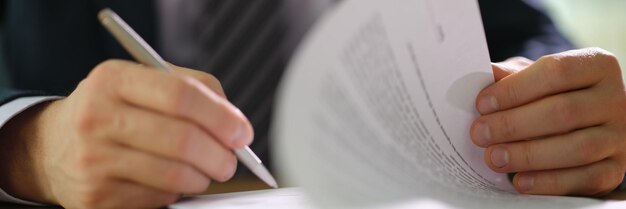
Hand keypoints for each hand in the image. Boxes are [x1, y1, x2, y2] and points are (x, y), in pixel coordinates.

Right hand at [0, 60, 252, 207]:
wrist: (52, 147)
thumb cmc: (112, 109)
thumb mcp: (141, 81)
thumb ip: (193, 89)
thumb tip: (234, 123)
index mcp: (113, 79)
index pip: (181, 95)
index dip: (221, 117)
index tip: (242, 132)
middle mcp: (97, 117)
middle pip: (182, 140)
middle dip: (221, 155)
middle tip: (232, 159)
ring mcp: (94, 161)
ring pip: (175, 177)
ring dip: (204, 178)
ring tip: (207, 171)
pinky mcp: (97, 198)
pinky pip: (159, 199)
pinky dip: (177, 192)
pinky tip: (171, 180)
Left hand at [471, 48, 625, 195]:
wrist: (581, 126)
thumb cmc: (548, 96)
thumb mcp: (531, 78)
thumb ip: (509, 76)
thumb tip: (480, 75)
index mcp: (597, 66)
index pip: (556, 72)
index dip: (515, 89)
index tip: (482, 104)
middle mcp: (615, 99)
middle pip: (564, 112)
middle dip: (514, 125)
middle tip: (480, 133)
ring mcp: (619, 136)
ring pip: (577, 148)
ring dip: (528, 155)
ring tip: (494, 157)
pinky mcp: (614, 170)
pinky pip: (584, 179)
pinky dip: (549, 182)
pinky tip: (520, 181)